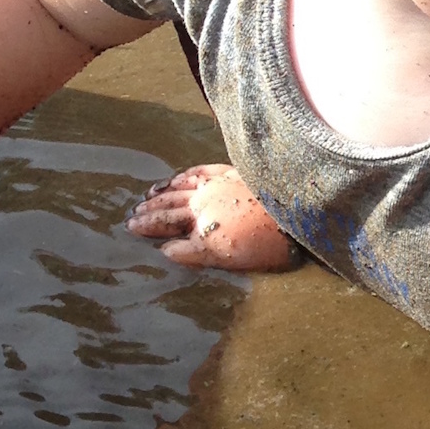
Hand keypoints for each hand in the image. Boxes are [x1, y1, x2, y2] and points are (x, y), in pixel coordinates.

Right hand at [126, 164, 296, 271]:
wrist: (299, 213)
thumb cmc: (268, 244)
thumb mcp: (229, 258)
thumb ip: (194, 254)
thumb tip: (166, 250)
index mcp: (202, 225)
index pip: (167, 227)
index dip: (148, 227)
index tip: (130, 227)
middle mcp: (205, 202)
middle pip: (170, 207)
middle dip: (149, 212)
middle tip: (131, 215)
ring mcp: (218, 185)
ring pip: (181, 187)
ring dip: (162, 192)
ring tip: (147, 195)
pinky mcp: (233, 173)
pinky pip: (202, 171)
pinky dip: (185, 174)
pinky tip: (178, 177)